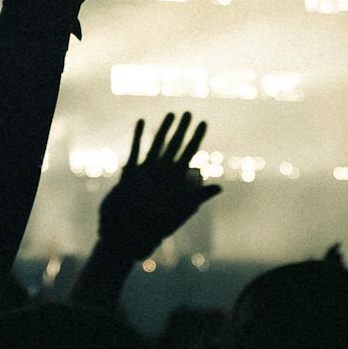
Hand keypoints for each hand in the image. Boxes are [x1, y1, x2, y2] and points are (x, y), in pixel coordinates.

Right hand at [96, 111, 221, 258]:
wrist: (127, 236)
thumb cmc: (154, 228)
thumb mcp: (179, 211)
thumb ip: (196, 197)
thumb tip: (220, 188)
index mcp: (176, 182)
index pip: (191, 154)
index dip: (197, 138)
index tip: (204, 122)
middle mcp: (163, 175)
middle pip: (176, 146)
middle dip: (183, 129)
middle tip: (189, 112)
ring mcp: (147, 173)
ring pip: (157, 145)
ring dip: (163, 129)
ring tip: (171, 113)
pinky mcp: (131, 174)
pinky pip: (136, 150)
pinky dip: (139, 135)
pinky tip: (142, 121)